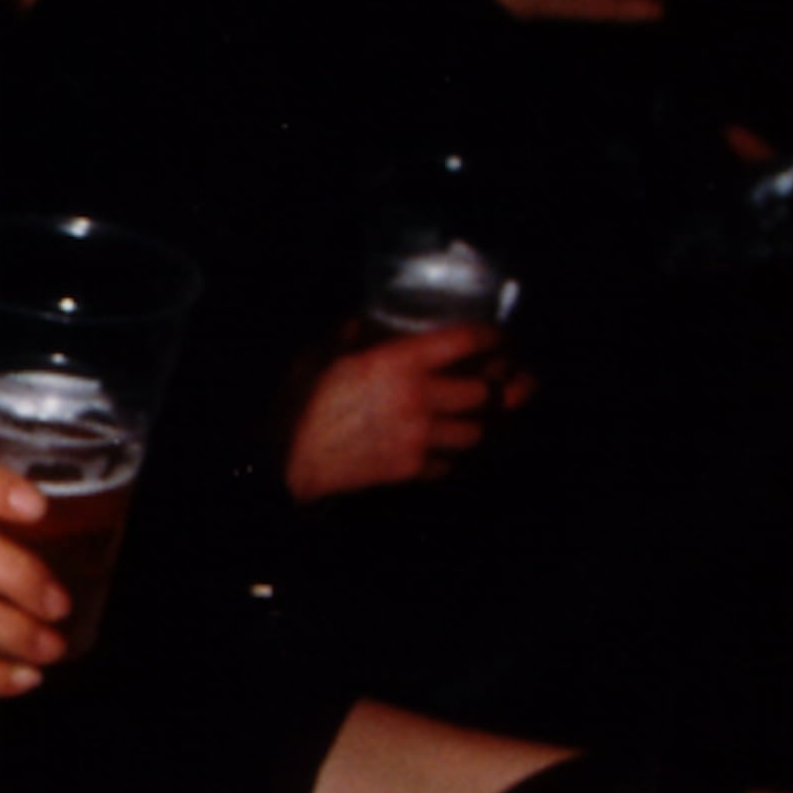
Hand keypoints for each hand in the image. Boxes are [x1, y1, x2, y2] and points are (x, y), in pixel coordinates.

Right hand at [279, 316, 526, 502]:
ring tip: (484, 417)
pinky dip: (453, 456)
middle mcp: (419, 398)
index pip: (466, 343)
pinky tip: (448, 449)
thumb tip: (365, 322)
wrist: (285, 460)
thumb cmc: (298, 403)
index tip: (500, 338)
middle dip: (500, 386)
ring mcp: (418, 438)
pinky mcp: (409, 470)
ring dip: (482, 424)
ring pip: (476, 433)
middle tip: (508, 380)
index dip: (492, 338)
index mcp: (400, 362)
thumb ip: (351, 335)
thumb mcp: (321, 354)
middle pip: (486, 392)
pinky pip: (450, 464)